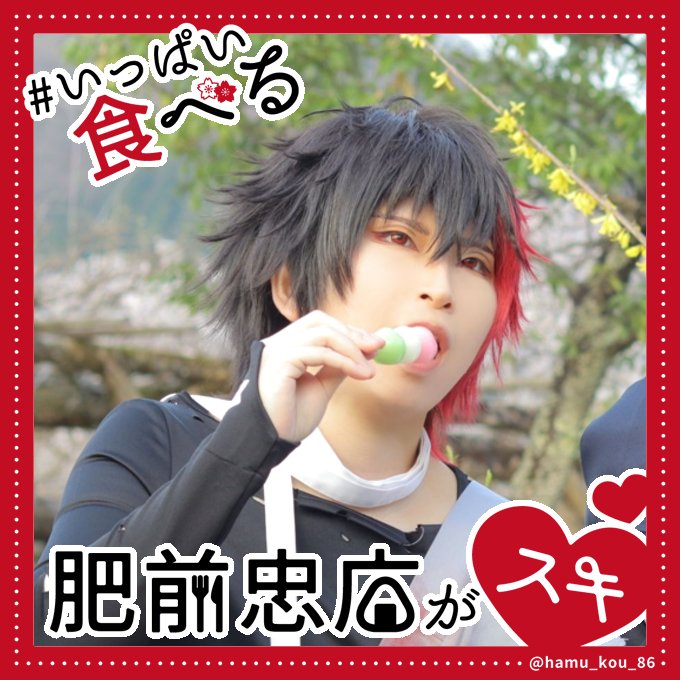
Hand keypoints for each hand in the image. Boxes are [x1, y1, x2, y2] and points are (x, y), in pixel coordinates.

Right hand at [257, 310, 383, 441]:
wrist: (270, 441)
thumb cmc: (289, 418)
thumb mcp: (320, 387)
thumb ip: (335, 368)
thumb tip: (360, 353)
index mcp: (285, 347)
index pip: (319, 325)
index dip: (348, 331)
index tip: (374, 344)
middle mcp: (277, 344)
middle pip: (320, 323)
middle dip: (352, 334)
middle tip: (377, 348)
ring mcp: (276, 351)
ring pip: (323, 334)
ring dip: (352, 349)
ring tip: (368, 369)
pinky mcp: (280, 362)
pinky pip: (320, 353)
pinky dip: (344, 360)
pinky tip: (358, 373)